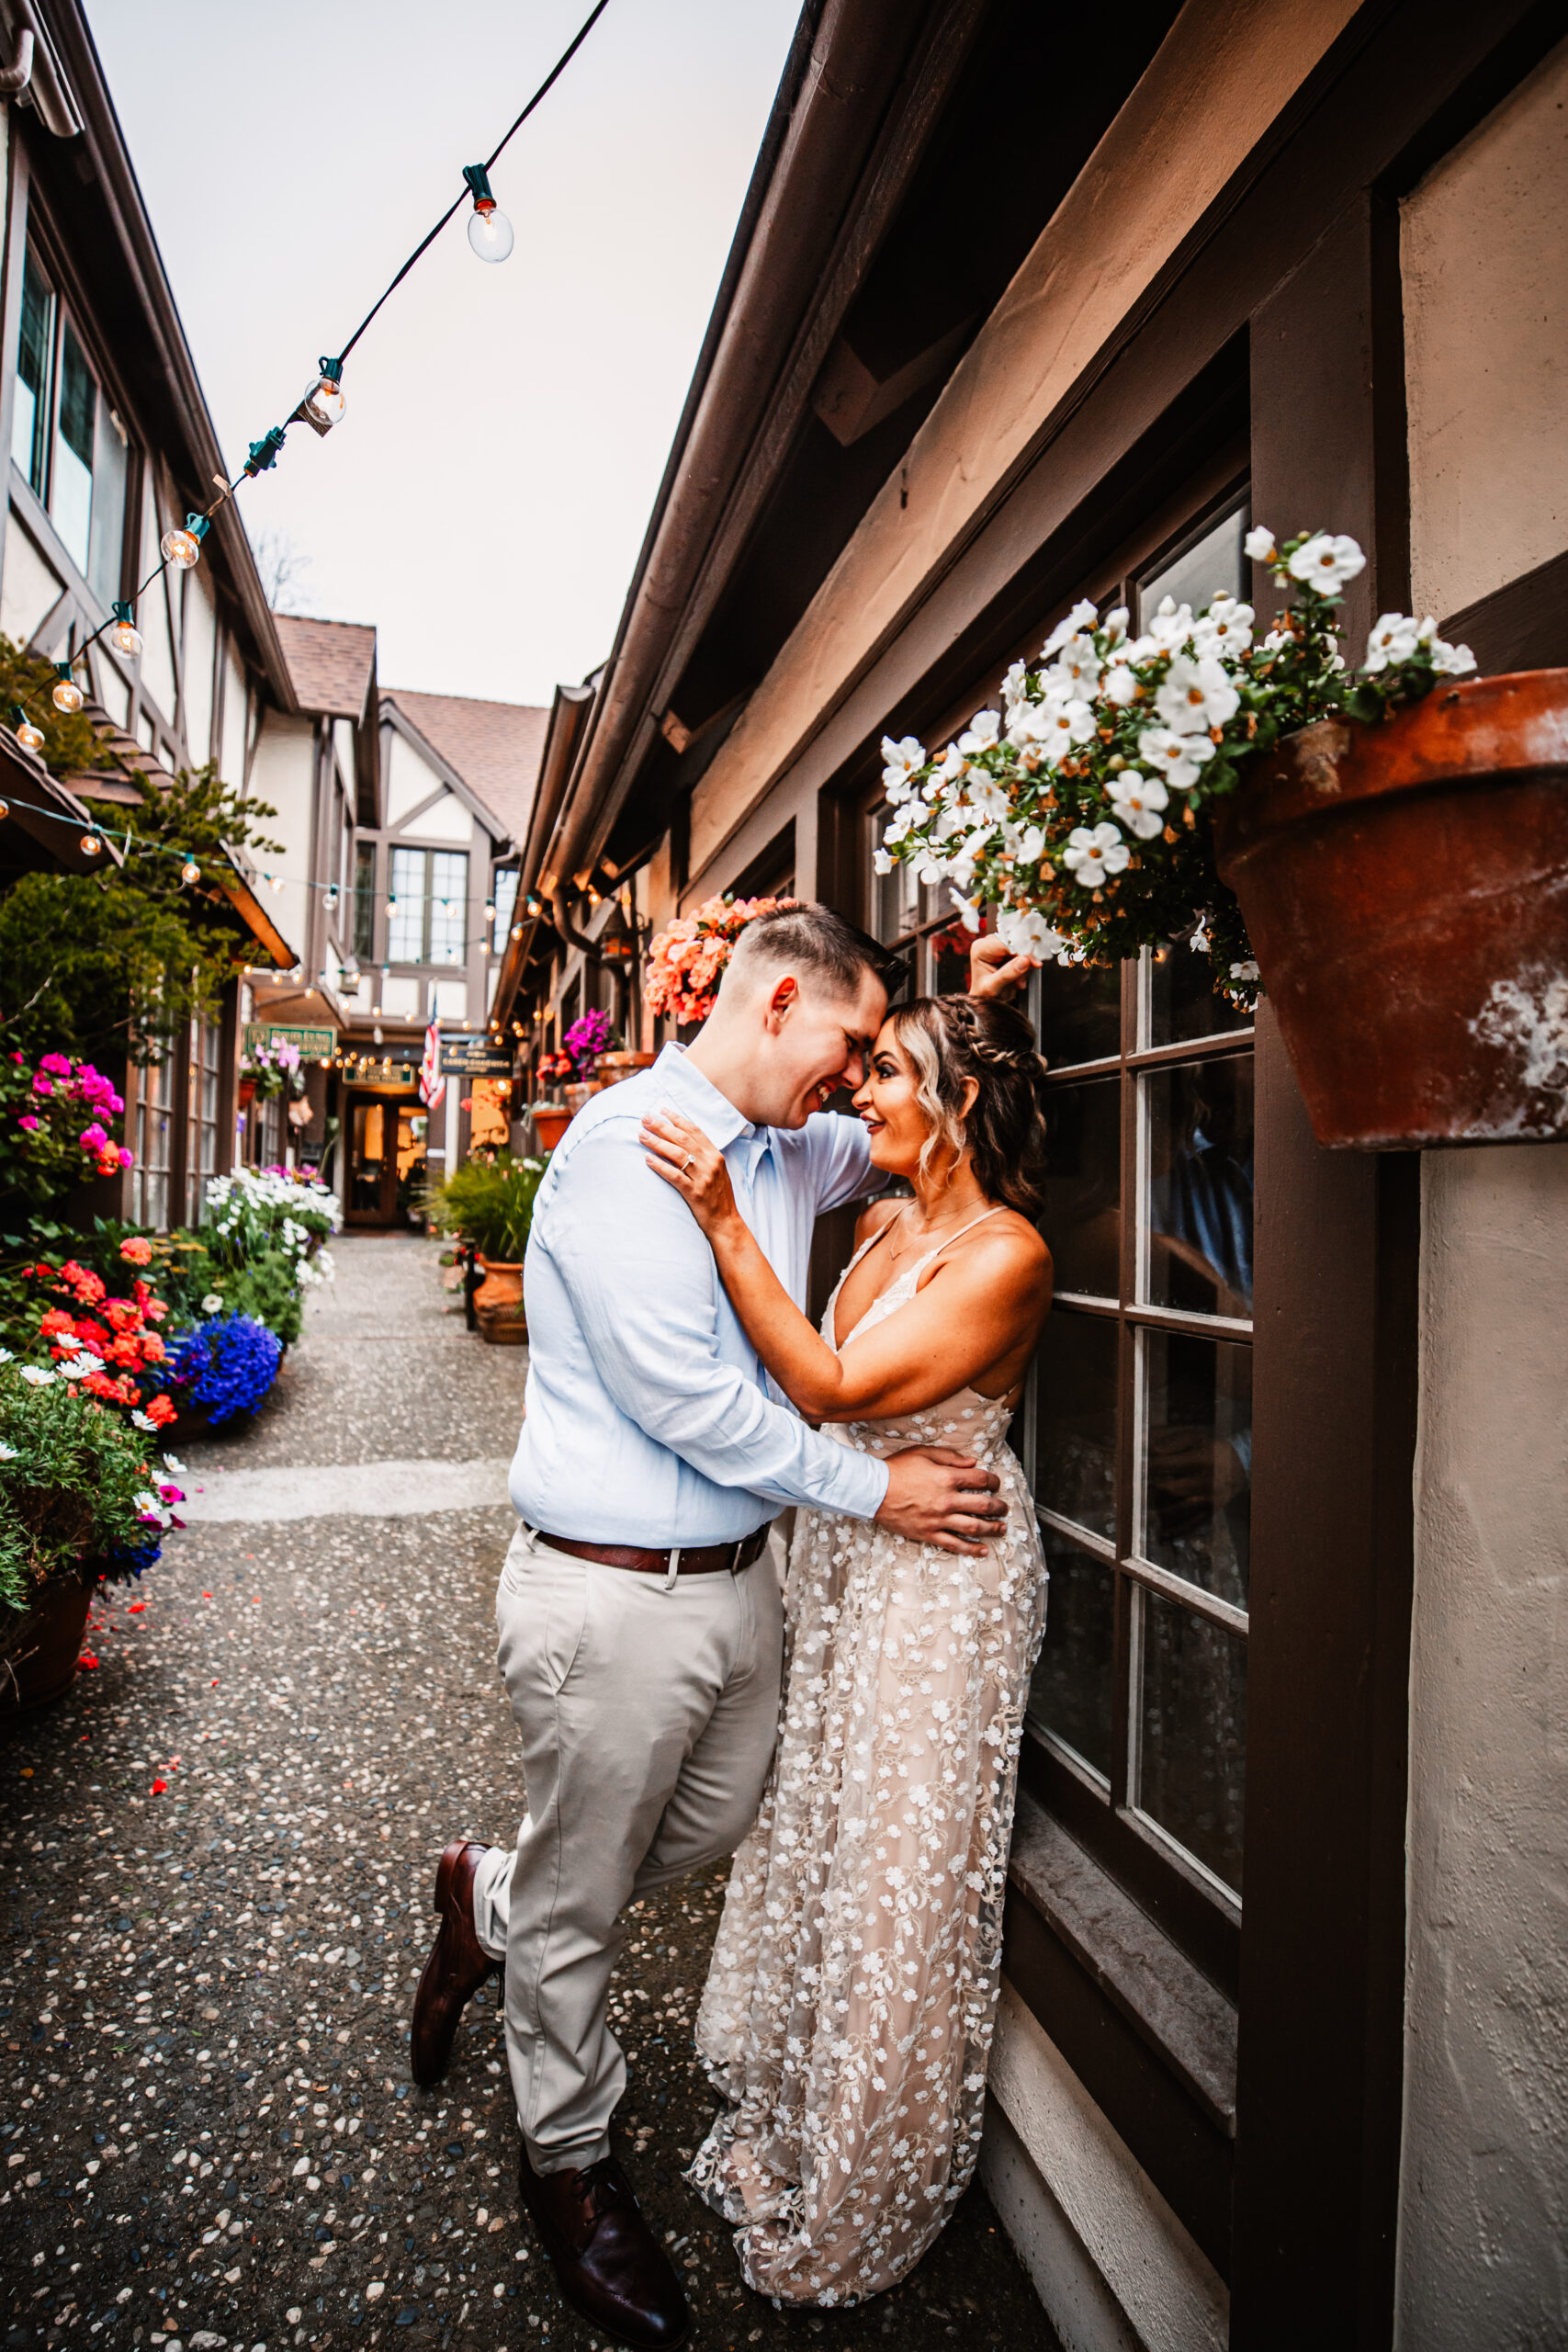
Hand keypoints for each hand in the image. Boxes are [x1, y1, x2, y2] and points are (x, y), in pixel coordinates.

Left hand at [641, 1108, 738, 1237]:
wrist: (726, 1221)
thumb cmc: (718, 1196)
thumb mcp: (716, 1171)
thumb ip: (703, 1155)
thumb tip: (681, 1139)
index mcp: (715, 1155)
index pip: (694, 1131)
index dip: (677, 1119)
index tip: (661, 1110)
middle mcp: (710, 1163)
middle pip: (683, 1139)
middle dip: (662, 1127)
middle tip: (645, 1118)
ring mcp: (703, 1178)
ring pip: (677, 1155)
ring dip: (657, 1143)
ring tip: (642, 1135)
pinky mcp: (695, 1193)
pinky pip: (675, 1176)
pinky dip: (660, 1166)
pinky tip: (647, 1159)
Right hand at [877, 1445, 1005, 1554]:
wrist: (873, 1491)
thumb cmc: (896, 1469)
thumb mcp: (923, 1453)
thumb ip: (951, 1457)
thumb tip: (972, 1462)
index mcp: (948, 1477)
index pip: (981, 1480)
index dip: (994, 1481)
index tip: (996, 1484)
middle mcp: (947, 1500)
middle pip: (984, 1505)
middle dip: (999, 1507)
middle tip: (1004, 1508)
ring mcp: (939, 1519)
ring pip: (974, 1527)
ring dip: (992, 1528)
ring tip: (1001, 1528)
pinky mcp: (929, 1533)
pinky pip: (954, 1544)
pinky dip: (971, 1549)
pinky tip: (982, 1550)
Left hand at [969, 931, 1037, 1000]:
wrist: (985, 1000)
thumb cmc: (983, 994)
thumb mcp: (993, 987)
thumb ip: (1007, 974)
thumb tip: (1024, 960)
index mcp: (980, 949)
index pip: (1007, 944)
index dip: (1022, 952)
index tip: (1033, 962)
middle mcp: (988, 944)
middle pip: (1016, 944)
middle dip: (1023, 962)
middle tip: (1021, 980)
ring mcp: (999, 946)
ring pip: (1022, 950)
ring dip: (1024, 967)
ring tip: (1017, 982)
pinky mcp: (1008, 951)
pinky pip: (1024, 955)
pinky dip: (1025, 968)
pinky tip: (1018, 980)